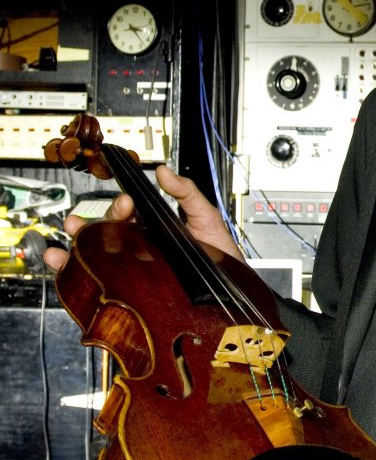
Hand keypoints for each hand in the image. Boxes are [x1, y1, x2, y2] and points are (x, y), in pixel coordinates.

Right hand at [43, 165, 243, 270]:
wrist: (231, 286)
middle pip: (106, 232)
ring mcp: (134, 267)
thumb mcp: (205, 216)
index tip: (125, 202)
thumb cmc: (221, 253)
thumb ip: (186, 192)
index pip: (128, 214)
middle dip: (91, 223)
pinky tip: (60, 263)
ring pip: (96, 253)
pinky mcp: (131, 288)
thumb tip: (162, 170)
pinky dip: (72, 270)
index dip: (120, 206)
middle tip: (86, 222)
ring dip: (76, 244)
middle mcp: (140, 246)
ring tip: (67, 239)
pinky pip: (96, 279)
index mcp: (154, 228)